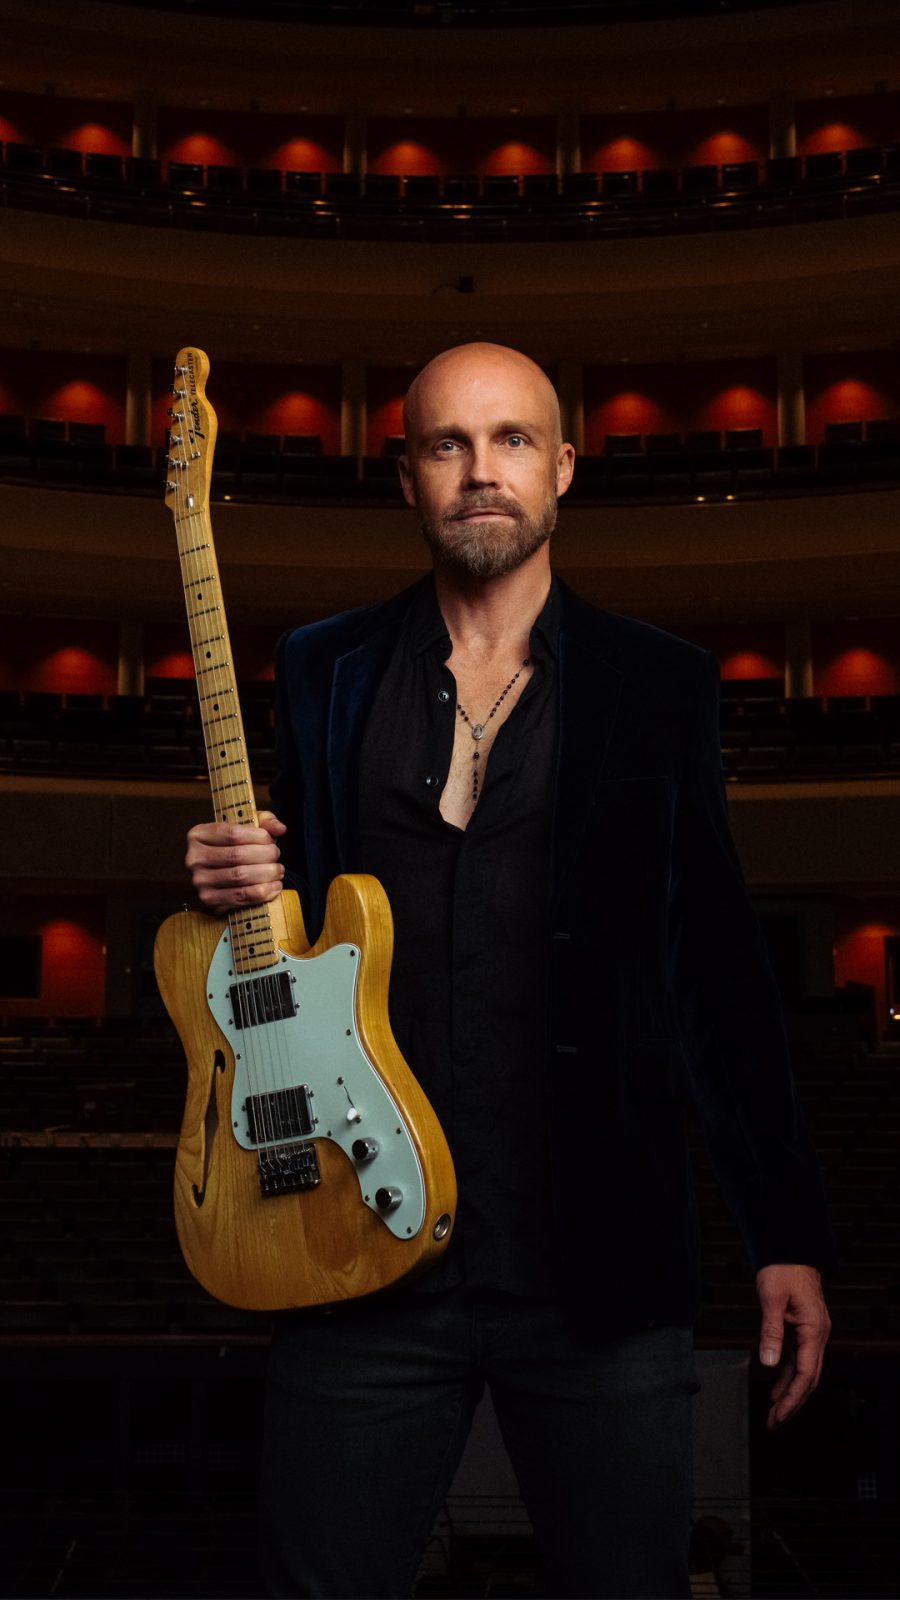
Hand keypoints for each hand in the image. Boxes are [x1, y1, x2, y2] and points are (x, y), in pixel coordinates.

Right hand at [184, 810, 286, 913]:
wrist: (219, 878)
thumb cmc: (234, 848)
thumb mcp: (246, 827)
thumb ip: (264, 821)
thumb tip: (279, 829)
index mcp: (198, 835)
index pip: (232, 833)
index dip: (258, 836)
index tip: (271, 840)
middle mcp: (194, 858)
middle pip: (237, 855)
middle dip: (265, 855)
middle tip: (276, 855)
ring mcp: (200, 881)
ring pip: (240, 876)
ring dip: (267, 874)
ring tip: (278, 870)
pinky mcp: (210, 900)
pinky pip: (241, 896)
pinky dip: (263, 892)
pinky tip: (274, 886)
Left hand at [756, 1263, 830, 1430]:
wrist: (789, 1250)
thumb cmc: (782, 1270)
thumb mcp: (771, 1299)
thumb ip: (770, 1332)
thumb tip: (769, 1364)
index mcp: (814, 1329)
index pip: (805, 1373)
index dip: (792, 1398)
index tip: (778, 1415)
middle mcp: (818, 1334)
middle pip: (808, 1378)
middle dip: (792, 1403)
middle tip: (775, 1423)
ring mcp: (812, 1333)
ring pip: (803, 1371)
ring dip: (789, 1392)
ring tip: (774, 1413)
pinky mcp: (804, 1329)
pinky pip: (798, 1359)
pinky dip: (787, 1376)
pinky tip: (776, 1388)